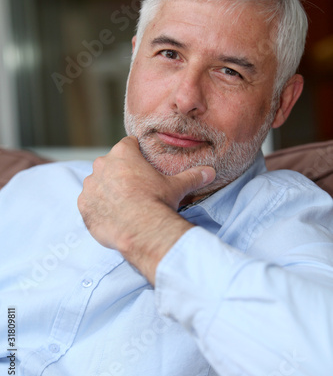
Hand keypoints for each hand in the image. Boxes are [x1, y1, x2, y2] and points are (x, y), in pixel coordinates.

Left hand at [78, 136, 215, 282]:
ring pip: (98, 183)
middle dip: (120, 173)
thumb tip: (210, 172)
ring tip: (124, 205)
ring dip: (107, 190)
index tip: (142, 168)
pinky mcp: (83, 205)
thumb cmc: (158, 202)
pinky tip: (113, 215)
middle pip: (111, 163)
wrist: (142, 231)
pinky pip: (89, 202)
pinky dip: (98, 207)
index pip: (128, 145)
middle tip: (135, 188)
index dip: (136, 156)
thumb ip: (193, 176)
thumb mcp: (177, 186)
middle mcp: (102, 165)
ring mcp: (90, 185)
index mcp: (123, 153)